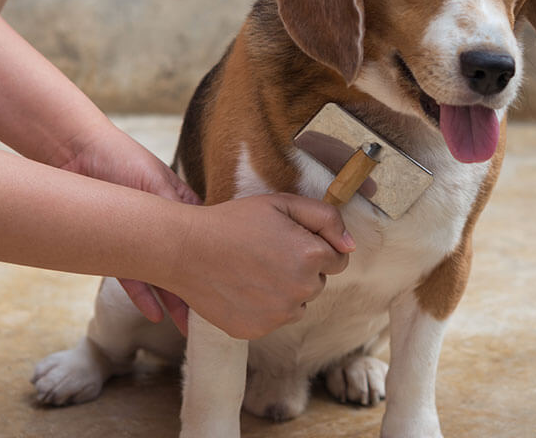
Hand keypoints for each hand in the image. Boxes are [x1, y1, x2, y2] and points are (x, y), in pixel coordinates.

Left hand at [56, 120, 200, 333]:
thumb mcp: (156, 183)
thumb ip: (176, 212)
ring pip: (161, 275)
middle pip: (186, 264)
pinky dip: (143, 295)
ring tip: (185, 325)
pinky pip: (131, 277)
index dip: (218, 261)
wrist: (77, 153)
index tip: (231, 283)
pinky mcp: (115, 247)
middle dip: (198, 288)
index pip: (209, 239)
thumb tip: (199, 239)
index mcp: (183, 206)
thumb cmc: (123, 159)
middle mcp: (165, 226)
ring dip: (173, 300)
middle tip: (212, 316)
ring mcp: (141, 238)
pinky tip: (155, 312)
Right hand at [174, 193, 353, 339]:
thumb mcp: (282, 204)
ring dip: (286, 290)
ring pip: (298, 304)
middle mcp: (301, 291)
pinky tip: (243, 287)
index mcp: (311, 257)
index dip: (316, 246)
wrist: (185, 250)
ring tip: (254, 269)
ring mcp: (278, 316)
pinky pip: (275, 319)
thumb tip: (349, 246)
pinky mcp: (257, 331)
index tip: (290, 239)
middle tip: (267, 251)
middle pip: (318, 283)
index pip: (338, 259)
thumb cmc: (234, 221)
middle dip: (302, 268)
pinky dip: (264, 307)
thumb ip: (326, 218)